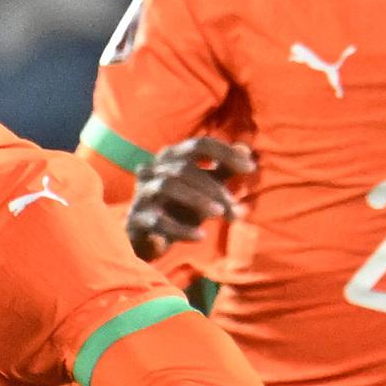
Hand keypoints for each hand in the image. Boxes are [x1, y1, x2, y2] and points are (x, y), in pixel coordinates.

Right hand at [128, 137, 256, 258]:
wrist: (147, 240)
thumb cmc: (179, 208)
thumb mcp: (205, 188)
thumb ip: (223, 169)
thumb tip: (245, 149)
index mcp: (171, 157)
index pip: (200, 145)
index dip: (226, 153)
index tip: (251, 168)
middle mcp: (153, 169)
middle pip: (185, 168)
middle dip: (214, 188)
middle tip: (235, 209)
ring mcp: (141, 193)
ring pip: (168, 186)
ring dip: (197, 200)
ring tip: (219, 215)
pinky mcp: (134, 219)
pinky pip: (156, 220)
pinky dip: (180, 228)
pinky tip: (201, 236)